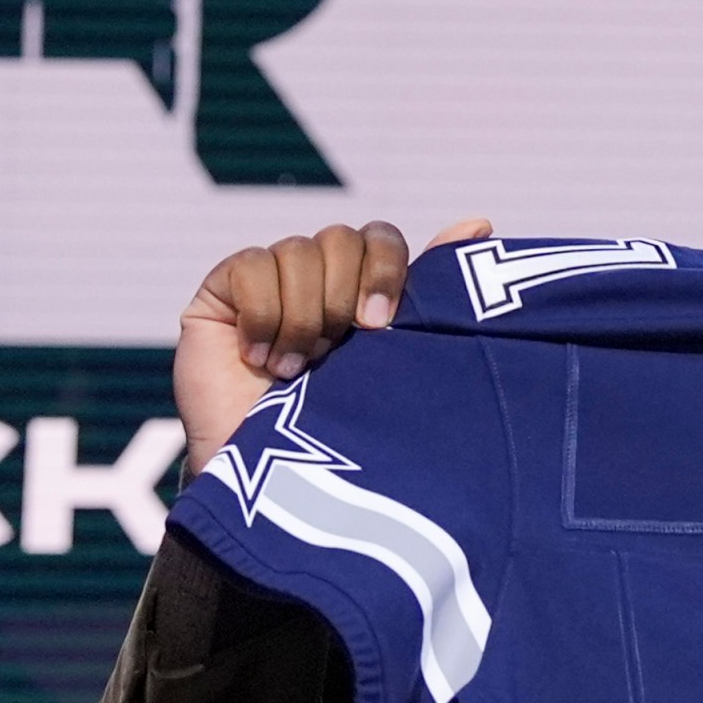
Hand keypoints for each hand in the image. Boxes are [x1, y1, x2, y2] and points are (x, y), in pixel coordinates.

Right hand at [174, 218, 492, 475]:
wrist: (275, 479)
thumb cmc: (344, 425)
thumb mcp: (397, 355)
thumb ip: (431, 289)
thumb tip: (480, 223)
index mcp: (363, 285)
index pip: (380, 238)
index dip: (384, 271)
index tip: (379, 324)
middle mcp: (318, 275)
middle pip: (341, 239)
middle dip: (342, 299)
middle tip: (333, 352)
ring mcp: (269, 279)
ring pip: (297, 251)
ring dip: (304, 317)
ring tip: (296, 369)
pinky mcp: (222, 290)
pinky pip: (251, 266)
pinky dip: (263, 316)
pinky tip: (262, 358)